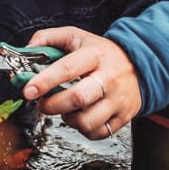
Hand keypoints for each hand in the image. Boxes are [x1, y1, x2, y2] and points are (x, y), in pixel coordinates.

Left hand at [21, 26, 141, 139]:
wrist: (140, 65)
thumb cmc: (102, 53)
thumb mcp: (77, 37)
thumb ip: (49, 37)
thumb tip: (28, 48)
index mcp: (95, 55)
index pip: (67, 69)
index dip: (44, 81)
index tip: (28, 91)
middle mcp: (109, 78)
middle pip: (78, 98)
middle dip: (53, 105)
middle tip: (43, 104)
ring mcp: (117, 99)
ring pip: (87, 121)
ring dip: (68, 119)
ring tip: (65, 110)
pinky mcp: (123, 116)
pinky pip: (98, 133)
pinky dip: (84, 130)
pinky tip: (81, 117)